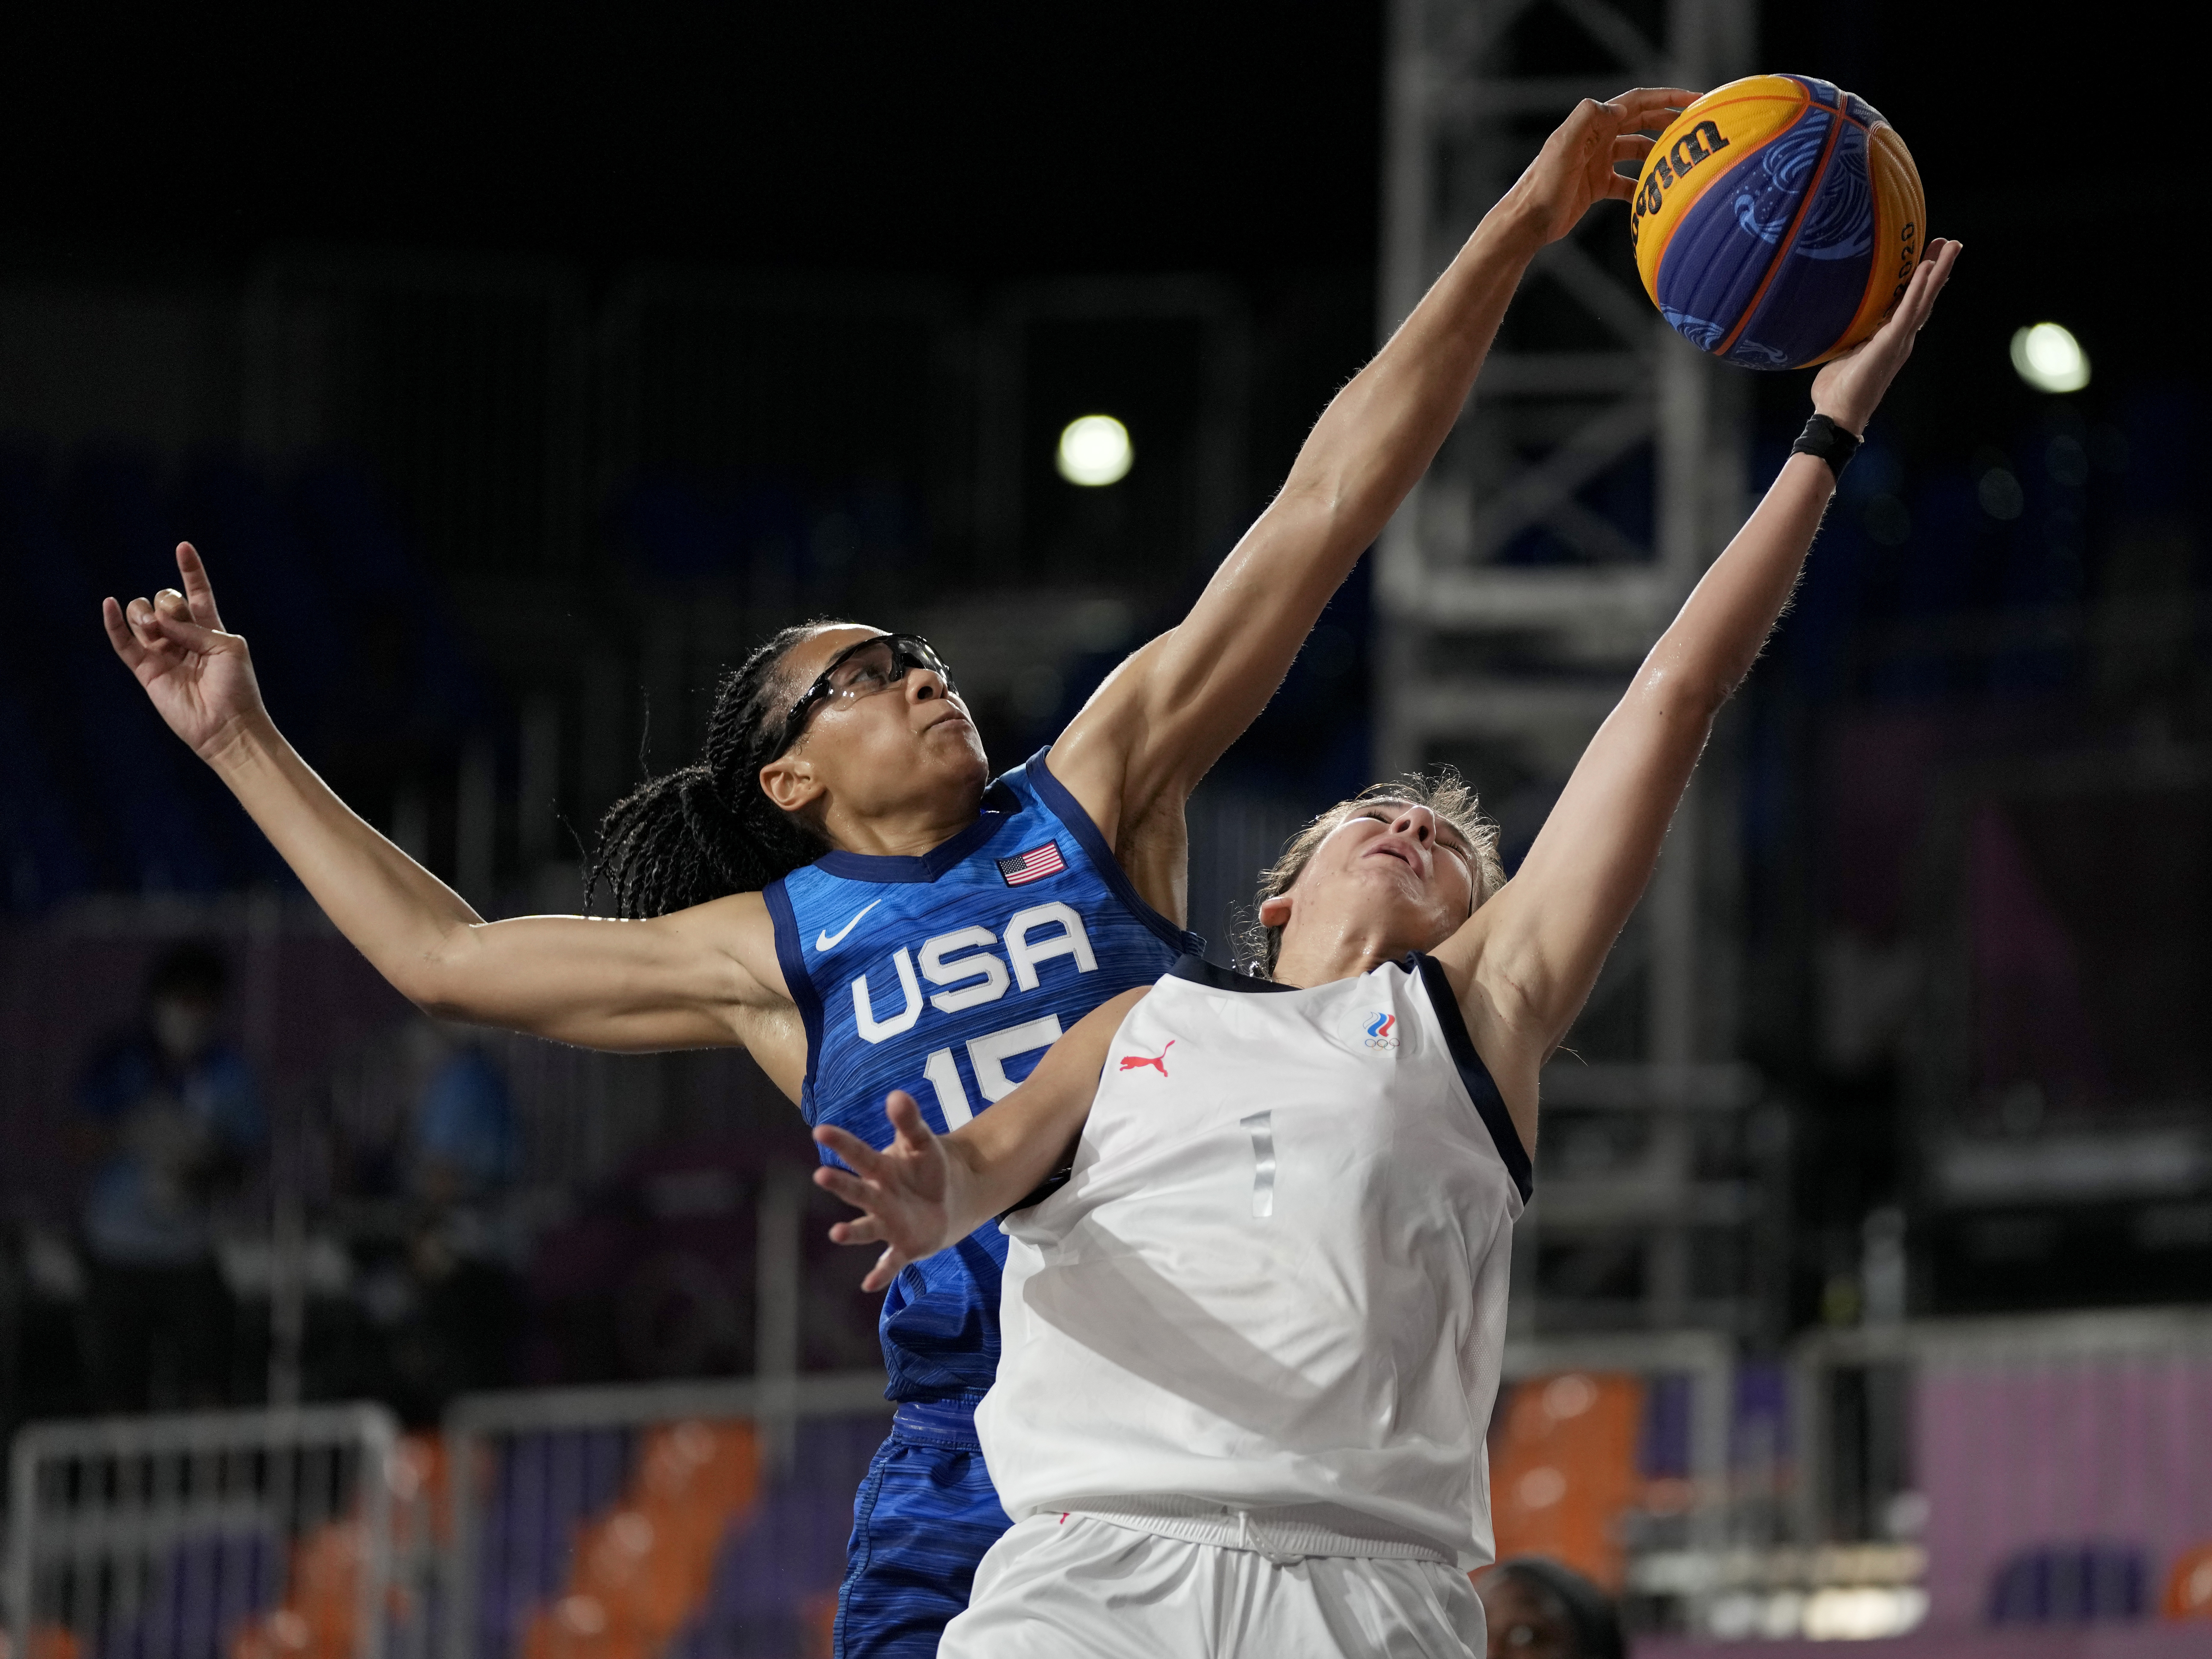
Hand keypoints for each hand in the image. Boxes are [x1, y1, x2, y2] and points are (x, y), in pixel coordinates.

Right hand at [102, 543, 270, 762]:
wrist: (227, 725)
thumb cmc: (237, 686)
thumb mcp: (227, 647)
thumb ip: (195, 627)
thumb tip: (160, 620)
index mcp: (211, 629)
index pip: (198, 593)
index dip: (191, 571)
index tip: (183, 547)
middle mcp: (185, 638)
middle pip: (167, 602)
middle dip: (170, 603)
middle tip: (177, 622)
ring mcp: (164, 653)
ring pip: (143, 617)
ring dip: (145, 612)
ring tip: (154, 625)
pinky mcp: (146, 671)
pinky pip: (123, 643)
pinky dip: (115, 624)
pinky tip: (110, 604)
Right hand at [813, 1091, 963, 1292]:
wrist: (947, 1200)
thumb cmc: (927, 1169)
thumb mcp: (923, 1142)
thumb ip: (909, 1121)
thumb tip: (896, 1094)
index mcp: (880, 1169)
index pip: (857, 1153)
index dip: (841, 1142)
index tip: (820, 1130)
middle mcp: (878, 1198)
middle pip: (857, 1191)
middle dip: (840, 1184)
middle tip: (820, 1175)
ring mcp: (888, 1224)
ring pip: (867, 1228)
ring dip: (851, 1232)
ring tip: (837, 1233)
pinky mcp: (904, 1247)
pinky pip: (890, 1261)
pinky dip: (881, 1272)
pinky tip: (869, 1284)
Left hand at [1499, 87, 1697, 247]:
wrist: (1527, 221)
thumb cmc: (1542, 185)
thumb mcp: (1563, 146)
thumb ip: (1587, 118)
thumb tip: (1619, 107)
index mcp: (1592, 125)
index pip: (1636, 102)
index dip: (1666, 97)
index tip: (1695, 99)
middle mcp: (1597, 139)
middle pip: (1641, 121)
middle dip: (1669, 120)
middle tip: (1697, 127)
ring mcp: (1598, 162)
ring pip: (1637, 150)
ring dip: (1659, 152)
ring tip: (1683, 159)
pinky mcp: (1597, 186)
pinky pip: (1628, 181)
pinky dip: (1644, 185)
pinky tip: (1659, 193)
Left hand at [1811, 239, 1962, 436]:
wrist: (1838, 414)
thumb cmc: (1837, 388)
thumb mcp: (1845, 351)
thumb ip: (1850, 336)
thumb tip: (1838, 320)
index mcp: (1889, 337)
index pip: (1909, 303)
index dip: (1919, 280)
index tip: (1927, 256)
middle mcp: (1900, 337)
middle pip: (1924, 297)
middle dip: (1937, 268)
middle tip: (1949, 242)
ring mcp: (1899, 340)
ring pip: (1924, 299)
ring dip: (1938, 270)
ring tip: (1951, 245)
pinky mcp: (1891, 343)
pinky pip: (1907, 311)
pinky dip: (1917, 289)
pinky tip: (1927, 268)